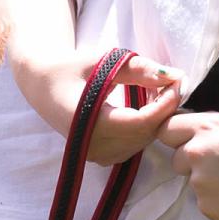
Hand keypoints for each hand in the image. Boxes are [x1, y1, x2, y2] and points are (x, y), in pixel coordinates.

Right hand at [34, 49, 183, 165]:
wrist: (42, 85)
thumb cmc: (68, 68)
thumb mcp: (103, 61)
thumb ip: (139, 69)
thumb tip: (175, 76)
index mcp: (86, 122)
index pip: (140, 122)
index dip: (165, 104)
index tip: (177, 82)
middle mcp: (89, 146)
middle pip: (144, 134)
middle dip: (163, 110)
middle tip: (169, 83)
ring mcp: (93, 155)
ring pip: (141, 143)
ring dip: (155, 120)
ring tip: (155, 93)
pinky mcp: (97, 157)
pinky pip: (132, 147)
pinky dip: (143, 129)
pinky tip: (142, 108)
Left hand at [156, 111, 218, 219]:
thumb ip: (215, 130)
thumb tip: (195, 132)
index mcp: (209, 127)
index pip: (167, 128)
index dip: (174, 137)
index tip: (182, 143)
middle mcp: (197, 151)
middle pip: (176, 158)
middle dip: (190, 163)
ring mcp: (199, 180)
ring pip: (192, 181)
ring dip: (207, 183)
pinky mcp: (205, 205)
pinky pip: (204, 201)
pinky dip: (218, 201)